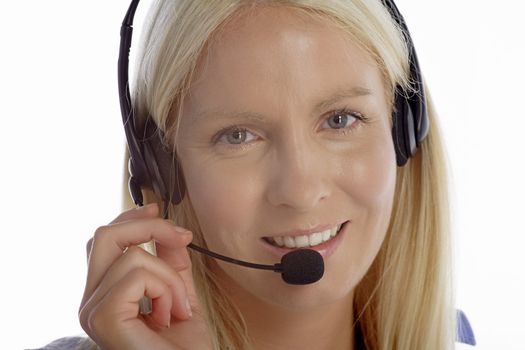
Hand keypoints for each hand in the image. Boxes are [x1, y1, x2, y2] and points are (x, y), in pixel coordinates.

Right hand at [79, 204, 211, 348]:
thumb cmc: (182, 343)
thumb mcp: (178, 289)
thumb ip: (170, 259)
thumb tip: (169, 227)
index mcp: (104, 291)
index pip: (103, 239)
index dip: (131, 218)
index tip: (158, 209)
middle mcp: (91, 300)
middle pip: (104, 234)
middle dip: (149, 226)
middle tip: (182, 237)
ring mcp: (93, 310)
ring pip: (132, 255)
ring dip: (170, 277)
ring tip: (177, 306)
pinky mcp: (104, 318)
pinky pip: (137, 274)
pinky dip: (165, 289)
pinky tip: (169, 315)